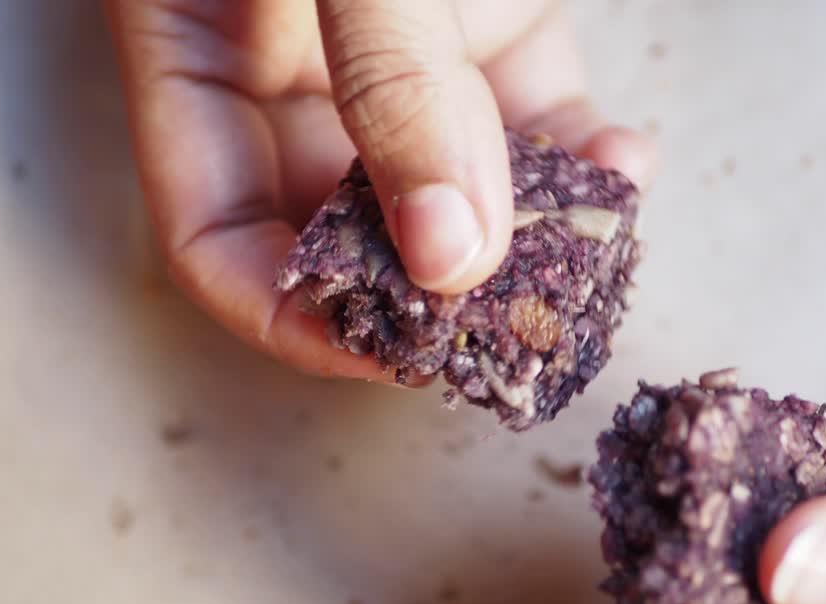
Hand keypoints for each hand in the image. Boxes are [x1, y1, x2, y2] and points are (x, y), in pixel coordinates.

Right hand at [103, 0, 655, 381]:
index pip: (220, 241)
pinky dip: (578, 161)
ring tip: (597, 246)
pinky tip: (625, 168)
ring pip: (450, 191)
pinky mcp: (484, 23)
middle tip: (520, 318)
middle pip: (346, 233)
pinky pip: (524, 122)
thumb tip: (454, 260)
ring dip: (529, 235)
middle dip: (437, 287)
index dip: (295, 314)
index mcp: (200, 58)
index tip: (394, 349)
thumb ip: (393, 83)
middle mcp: (292, 73)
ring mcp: (394, 54)